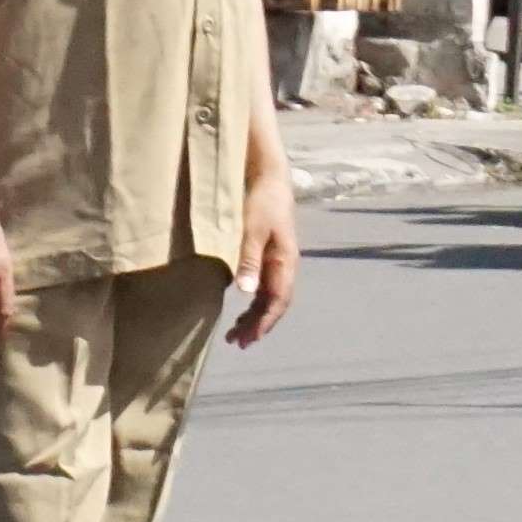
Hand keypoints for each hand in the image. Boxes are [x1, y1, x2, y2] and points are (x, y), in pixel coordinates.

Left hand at [229, 164, 300, 347]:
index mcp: (285, 262)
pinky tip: (243, 309)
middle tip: (237, 343)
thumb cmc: (261, 202)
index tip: (250, 338)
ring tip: (236, 333)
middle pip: (274, 303)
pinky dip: (254, 302)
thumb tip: (246, 292)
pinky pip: (264, 287)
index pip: (278, 300)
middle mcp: (285, 265)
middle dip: (258, 325)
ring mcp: (278, 261)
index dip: (265, 322)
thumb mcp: (252, 230)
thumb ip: (249, 260)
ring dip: (255, 316)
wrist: (269, 178)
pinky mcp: (269, 255)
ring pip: (269, 297)